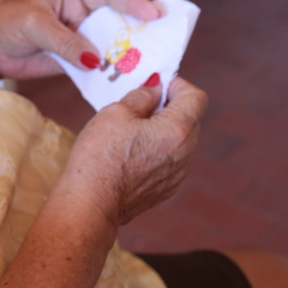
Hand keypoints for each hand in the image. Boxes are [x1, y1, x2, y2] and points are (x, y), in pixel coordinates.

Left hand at [0, 0, 160, 79]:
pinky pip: (96, 67)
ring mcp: (77, 38)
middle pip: (116, 21)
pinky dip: (108, 75)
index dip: (133, 2)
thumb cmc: (4, 23)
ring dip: (126, 57)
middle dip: (138, 32)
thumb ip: (65, 41)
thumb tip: (95, 60)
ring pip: (109, 46)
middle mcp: (79, 14)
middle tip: (165, 43)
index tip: (155, 13)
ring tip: (150, 67)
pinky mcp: (72, 61)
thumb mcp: (34, 25)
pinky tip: (123, 83)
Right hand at [54, 77, 207, 226]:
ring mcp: (178, 174)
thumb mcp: (115, 112)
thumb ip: (141, 96)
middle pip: (190, 118)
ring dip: (163, 129)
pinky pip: (171, 159)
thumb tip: (154, 90)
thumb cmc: (100, 155)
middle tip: (140, 104)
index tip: (157, 85)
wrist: (91, 203)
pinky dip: (158, 149)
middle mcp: (185, 153)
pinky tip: (131, 153)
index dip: (177, 84)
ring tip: (131, 131)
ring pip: (180, 140)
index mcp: (177, 130)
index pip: (196, 97)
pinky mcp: (167, 188)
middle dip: (169, 106)